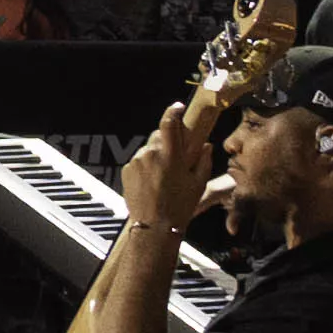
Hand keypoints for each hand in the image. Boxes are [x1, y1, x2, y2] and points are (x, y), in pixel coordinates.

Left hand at [114, 96, 218, 234]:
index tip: (178, 106)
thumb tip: (206, 145)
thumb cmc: (180, 206)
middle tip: (176, 156)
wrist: (154, 225)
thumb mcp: (198, 184)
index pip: (169, 124)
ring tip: (165, 176)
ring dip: (157, 155)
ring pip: (148, 149)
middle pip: (158, 136)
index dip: (173, 112)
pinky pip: (139, 161)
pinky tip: (153, 182)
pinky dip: (146, 165)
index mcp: (170, 156)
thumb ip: (203, 161)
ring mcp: (136, 162)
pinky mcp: (126, 170)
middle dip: (167, 140)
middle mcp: (151, 155)